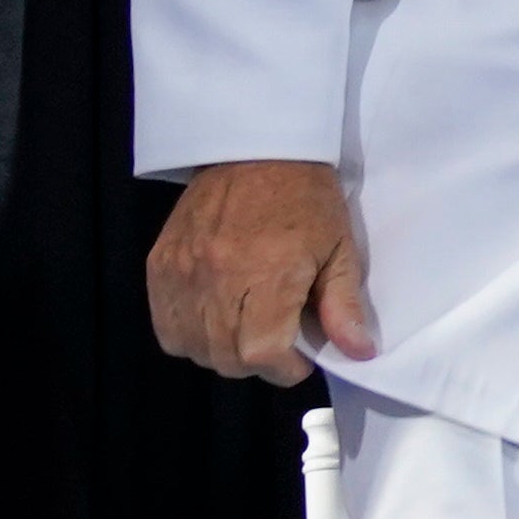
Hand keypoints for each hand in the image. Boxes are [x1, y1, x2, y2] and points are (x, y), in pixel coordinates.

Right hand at [149, 160, 373, 383]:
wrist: (255, 150)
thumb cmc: (306, 199)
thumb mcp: (340, 249)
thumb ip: (344, 306)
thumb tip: (358, 353)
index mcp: (267, 273)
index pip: (260, 354)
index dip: (284, 369)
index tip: (299, 359)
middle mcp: (217, 276)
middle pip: (225, 358)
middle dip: (256, 364)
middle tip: (276, 344)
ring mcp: (182, 271)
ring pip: (192, 347)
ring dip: (222, 353)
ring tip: (246, 333)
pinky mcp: (160, 264)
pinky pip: (165, 324)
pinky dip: (188, 335)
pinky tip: (213, 321)